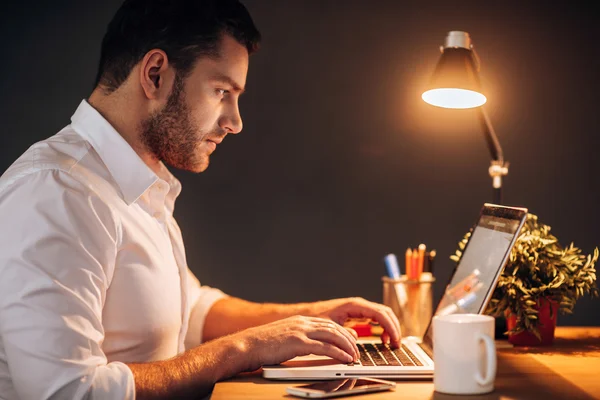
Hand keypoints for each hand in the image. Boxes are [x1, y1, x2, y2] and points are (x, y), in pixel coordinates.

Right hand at [233, 315, 359, 371]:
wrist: (247, 345)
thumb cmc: (262, 345)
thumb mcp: (284, 337)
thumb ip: (299, 338)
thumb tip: (312, 346)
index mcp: (299, 320)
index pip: (328, 323)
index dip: (342, 332)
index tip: (351, 341)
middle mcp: (302, 322)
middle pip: (333, 327)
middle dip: (348, 339)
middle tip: (357, 350)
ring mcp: (300, 331)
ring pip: (332, 335)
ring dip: (347, 346)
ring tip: (354, 356)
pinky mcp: (298, 343)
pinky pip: (324, 348)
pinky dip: (338, 353)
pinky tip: (345, 358)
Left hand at [308, 297, 400, 347]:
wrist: (309, 314)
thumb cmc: (317, 318)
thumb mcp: (329, 327)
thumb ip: (342, 333)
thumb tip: (356, 341)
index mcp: (354, 305)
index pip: (379, 313)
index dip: (390, 326)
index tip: (395, 339)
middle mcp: (359, 305)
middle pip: (385, 312)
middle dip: (394, 327)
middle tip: (397, 344)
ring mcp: (360, 309)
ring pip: (383, 315)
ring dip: (390, 328)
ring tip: (392, 343)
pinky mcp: (359, 314)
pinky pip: (377, 319)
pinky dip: (383, 328)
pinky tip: (383, 339)